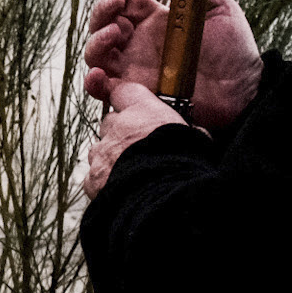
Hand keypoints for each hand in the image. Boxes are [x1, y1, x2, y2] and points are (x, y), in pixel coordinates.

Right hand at [81, 0, 262, 132]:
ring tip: (114, 33)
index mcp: (156, 22)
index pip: (124, 2)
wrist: (243, 91)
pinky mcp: (135, 94)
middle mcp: (139, 44)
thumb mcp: (222, 10)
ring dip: (97, 40)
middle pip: (103, 24)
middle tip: (118, 2)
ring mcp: (134, 69)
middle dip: (102, 9)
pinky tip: (100, 73)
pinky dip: (93, 81)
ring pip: (96, 53)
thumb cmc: (235, 52)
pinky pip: (102, 89)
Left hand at [83, 81, 186, 196]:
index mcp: (144, 112)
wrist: (162, 201)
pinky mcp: (93, 180)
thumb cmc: (183, 168)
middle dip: (120, 133)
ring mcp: (102, 154)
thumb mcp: (195, 142)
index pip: (124, 90)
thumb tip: (198, 135)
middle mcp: (118, 129)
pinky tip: (121, 193)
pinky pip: (95, 178)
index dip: (122, 95)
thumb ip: (190, 134)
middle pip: (110, 123)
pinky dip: (104, 183)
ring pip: (100, 151)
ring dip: (111, 159)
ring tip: (131, 175)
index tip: (121, 97)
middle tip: (139, 147)